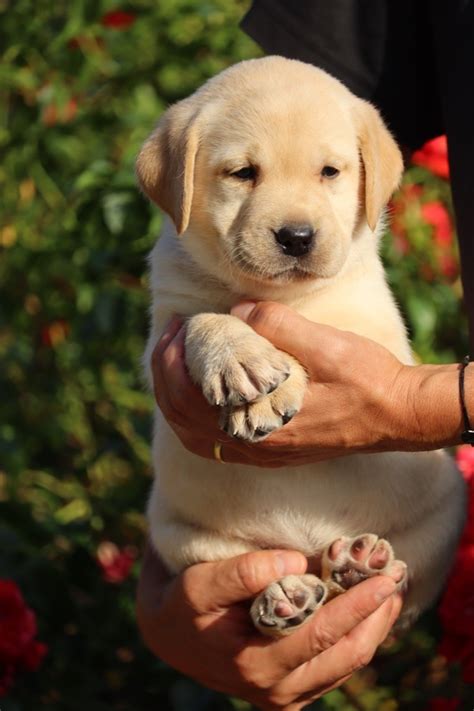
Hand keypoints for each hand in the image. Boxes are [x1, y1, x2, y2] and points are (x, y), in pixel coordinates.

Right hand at [136, 545, 401, 709]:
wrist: (169, 635)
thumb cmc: (184, 603)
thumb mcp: (200, 583)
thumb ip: (245, 572)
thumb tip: (298, 565)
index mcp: (256, 665)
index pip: (321, 633)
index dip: (357, 603)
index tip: (384, 574)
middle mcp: (277, 689)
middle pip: (345, 652)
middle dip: (376, 613)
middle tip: (397, 574)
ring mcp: (286, 695)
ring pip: (347, 663)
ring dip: (374, 626)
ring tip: (390, 589)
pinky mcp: (291, 692)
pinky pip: (336, 668)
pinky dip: (358, 637)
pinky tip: (368, 611)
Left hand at [152, 302, 434, 466]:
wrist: (397, 415)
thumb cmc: (367, 381)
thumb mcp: (326, 344)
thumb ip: (278, 326)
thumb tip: (238, 311)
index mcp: (261, 423)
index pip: (191, 399)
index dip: (172, 361)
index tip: (177, 324)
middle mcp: (255, 446)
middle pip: (183, 419)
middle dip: (166, 373)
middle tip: (170, 334)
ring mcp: (262, 452)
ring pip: (195, 435)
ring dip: (177, 397)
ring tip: (176, 360)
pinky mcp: (271, 450)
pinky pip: (216, 442)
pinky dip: (195, 417)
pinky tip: (200, 392)